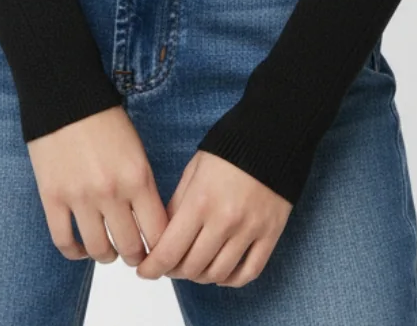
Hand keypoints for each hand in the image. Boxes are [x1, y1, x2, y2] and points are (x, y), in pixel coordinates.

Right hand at [27, 106, 168, 265]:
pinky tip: (82, 248)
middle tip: (135, 255)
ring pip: (99, 249)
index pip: (158, 232)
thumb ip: (143, 187)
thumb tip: (149, 225)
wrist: (64, 95)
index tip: (159, 252)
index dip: (161, 249)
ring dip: (107, 256)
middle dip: (136, 257)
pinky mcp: (53, 198)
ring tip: (109, 251)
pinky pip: (65, 241)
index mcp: (138, 177)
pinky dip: (76, 252)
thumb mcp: (136, 150)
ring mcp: (80, 197)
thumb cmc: (104, 119)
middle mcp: (111, 192)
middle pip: (130, 247)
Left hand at [135, 150, 292, 287]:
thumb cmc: (228, 151)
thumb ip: (177, 205)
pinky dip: (231, 279)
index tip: (145, 271)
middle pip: (192, 267)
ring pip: (218, 274)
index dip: (153, 267)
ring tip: (194, 267)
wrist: (271, 137)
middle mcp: (225, 220)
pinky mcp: (270, 234)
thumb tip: (163, 237)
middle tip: (170, 265)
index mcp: (200, 201)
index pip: (169, 251)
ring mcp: (249, 230)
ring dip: (200, 276)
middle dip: (174, 271)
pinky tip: (220, 272)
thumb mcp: (193, 171)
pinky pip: (248, 272)